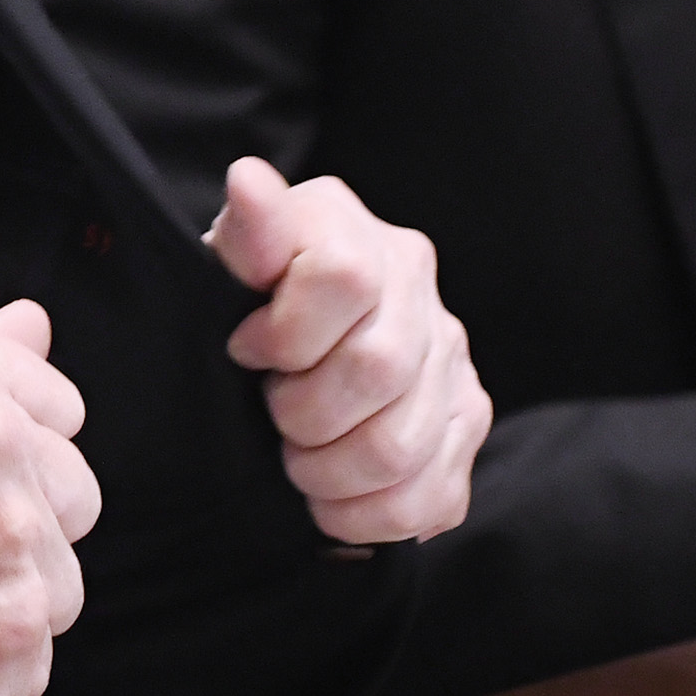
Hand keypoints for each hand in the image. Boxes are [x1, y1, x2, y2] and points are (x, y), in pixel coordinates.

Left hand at [207, 156, 487, 541]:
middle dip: (302, 411)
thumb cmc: (248, 301)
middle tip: (272, 415)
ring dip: (329, 472)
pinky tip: (331, 496)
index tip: (248, 350)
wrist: (283, 342)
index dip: (286, 332)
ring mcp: (452, 359)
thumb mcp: (230, 261)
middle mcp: (418, 289)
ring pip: (401, 445)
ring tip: (297, 459)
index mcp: (359, 234)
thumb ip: (245, 230)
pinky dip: (367, 514)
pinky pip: (430, 496)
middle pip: (378, 369)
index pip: (346, 280)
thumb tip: (249, 181)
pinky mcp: (465, 424)